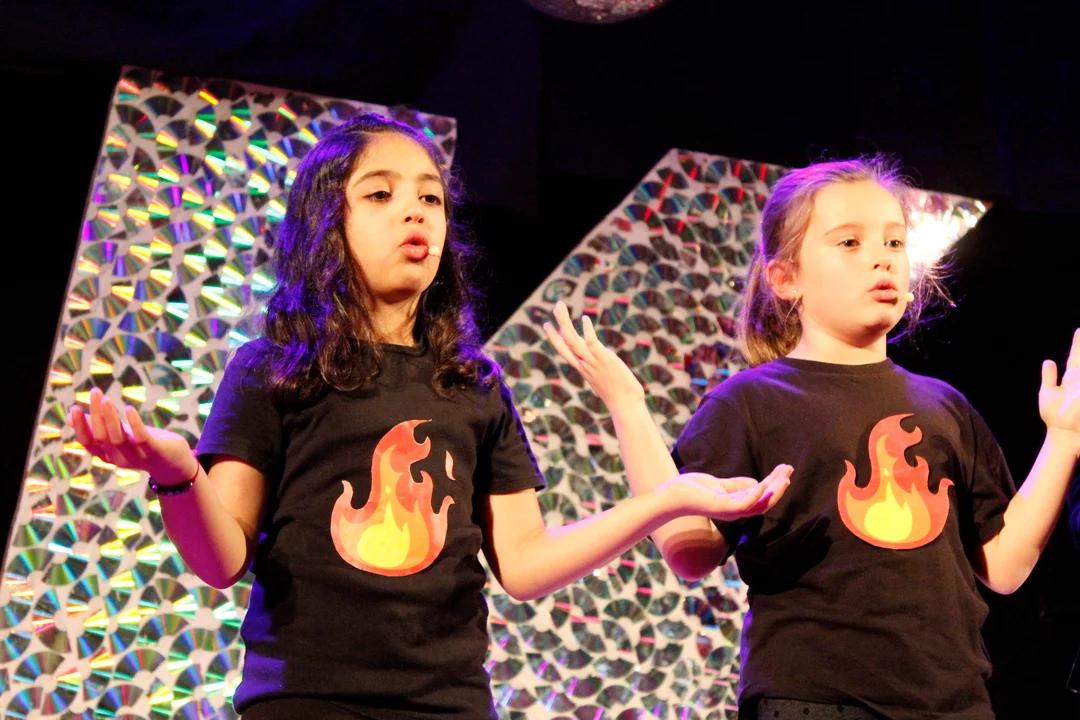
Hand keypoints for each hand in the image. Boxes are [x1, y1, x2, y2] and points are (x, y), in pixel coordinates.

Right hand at [68, 387, 197, 484]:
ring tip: (107, 398)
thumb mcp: (118, 435)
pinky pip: (141, 439)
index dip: (80, 426)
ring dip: (110, 417)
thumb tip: (69, 417)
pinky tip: (129, 408)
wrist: (174, 465)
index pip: (88, 442)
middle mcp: (118, 458)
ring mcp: (136, 456)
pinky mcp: (154, 452)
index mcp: (107, 455)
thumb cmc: (142, 447)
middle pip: (101, 438)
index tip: (74, 407)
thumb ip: (97, 428)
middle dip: (96, 414)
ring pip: (117, 438)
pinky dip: (134, 424)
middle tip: (95, 392)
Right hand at [543, 300, 645, 412]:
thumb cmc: (618, 394)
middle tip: (556, 306)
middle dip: (560, 323)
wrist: (625, 405)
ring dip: (565, 322)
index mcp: (583, 368)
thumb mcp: (603, 379)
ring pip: (573, 340)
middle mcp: (584, 364)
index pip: (564, 350)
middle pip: (566, 341)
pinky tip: (584, 318)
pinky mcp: (604, 359)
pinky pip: (592, 342)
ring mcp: (593, 362)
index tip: (547, 325)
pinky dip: (587, 330)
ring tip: (560, 307)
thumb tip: (601, 363)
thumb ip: (598, 369)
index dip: (554, 338)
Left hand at [658, 464, 791, 521]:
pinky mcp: (721, 508)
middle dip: (779, 486)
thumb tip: (757, 482)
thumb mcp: (720, 485)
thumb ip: (737, 485)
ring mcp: (729, 511)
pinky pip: (743, 505)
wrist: (672, 495)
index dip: (775, 483)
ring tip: (784, 478)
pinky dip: (755, 497)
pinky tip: (764, 485)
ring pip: (759, 505)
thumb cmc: (693, 489)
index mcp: (737, 504)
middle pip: (765, 501)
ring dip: (773, 492)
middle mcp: (736, 510)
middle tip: (789, 470)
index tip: (785, 469)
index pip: (763, 496)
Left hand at [1039, 328, 1079, 455]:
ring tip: (1078, 346)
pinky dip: (1078, 376)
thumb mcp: (1048, 394)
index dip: (1077, 344)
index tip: (1078, 330)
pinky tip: (1077, 372)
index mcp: (1072, 379)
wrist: (1063, 437)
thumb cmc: (1054, 417)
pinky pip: (1079, 382)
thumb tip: (1048, 361)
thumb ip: (1049, 377)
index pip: (1075, 358)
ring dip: (1079, 356)